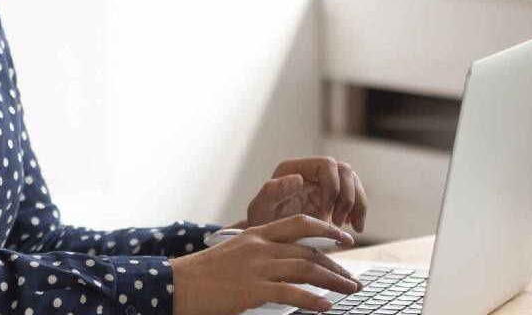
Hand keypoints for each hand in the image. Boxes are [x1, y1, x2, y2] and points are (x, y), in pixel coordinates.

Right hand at [169, 214, 361, 314]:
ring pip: (307, 269)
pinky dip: (313, 300)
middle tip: (352, 279)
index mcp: (255, 234)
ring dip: (333, 281)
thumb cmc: (203, 273)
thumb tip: (287, 267)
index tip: (345, 238)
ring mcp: (257, 268)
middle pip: (309, 251)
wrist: (179, 284)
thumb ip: (259, 254)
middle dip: (336, 265)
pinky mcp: (253, 290)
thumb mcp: (234, 253)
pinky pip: (291, 293)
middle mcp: (259, 247)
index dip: (327, 229)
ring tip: (349, 290)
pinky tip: (326, 307)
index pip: (299, 224)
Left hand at [241, 157, 367, 231]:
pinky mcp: (332, 196)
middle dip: (347, 198)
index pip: (327, 165)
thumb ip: (272, 192)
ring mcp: (322, 182)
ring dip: (356, 204)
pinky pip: (355, 196)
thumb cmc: (262, 222)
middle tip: (338, 223)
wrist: (268, 237)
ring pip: (353, 181)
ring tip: (350, 227)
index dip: (332, 189)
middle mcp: (309, 171)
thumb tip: (297, 178)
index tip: (324, 215)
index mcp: (293, 168)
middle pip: (345, 171)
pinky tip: (354, 227)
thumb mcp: (260, 210)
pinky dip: (359, 211)